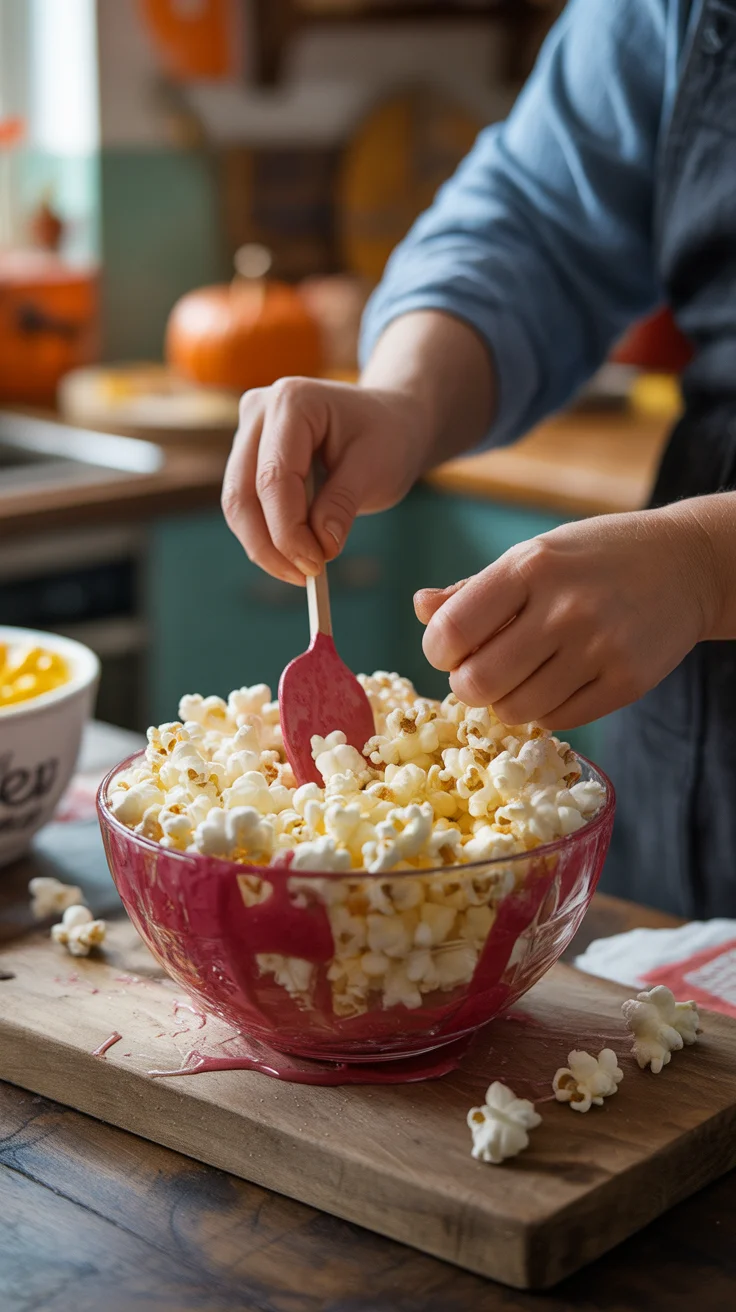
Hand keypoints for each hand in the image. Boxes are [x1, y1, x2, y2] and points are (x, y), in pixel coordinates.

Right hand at [221, 310, 494, 584]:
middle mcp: (259, 410)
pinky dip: (266, 537)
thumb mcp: (377, 468)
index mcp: (292, 401)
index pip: (274, 477)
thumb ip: (343, 504)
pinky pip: (246, 506)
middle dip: (269, 544)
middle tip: (304, 578)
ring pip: (237, 503)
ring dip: (264, 547)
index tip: (315, 566)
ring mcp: (248, 432)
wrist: (389, 421)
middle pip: (242, 492)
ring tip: (303, 573)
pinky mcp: (249, 456)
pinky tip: (294, 557)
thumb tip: (321, 547)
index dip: (288, 529)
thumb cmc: (387, 437)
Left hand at [415, 508, 717, 729]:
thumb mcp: (533, 556)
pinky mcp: (627, 681)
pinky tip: (556, 682)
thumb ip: (474, 588)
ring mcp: (599, 648)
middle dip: (467, 685)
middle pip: (479, 682)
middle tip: (480, 673)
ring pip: (516, 710)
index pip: (454, 629)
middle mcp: (565, 607)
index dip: (438, 651)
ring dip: (506, 702)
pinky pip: (558, 720)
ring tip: (521, 677)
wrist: (686, 565)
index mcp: (531, 567)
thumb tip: (421, 608)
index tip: (449, 650)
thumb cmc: (594, 559)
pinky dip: (545, 710)